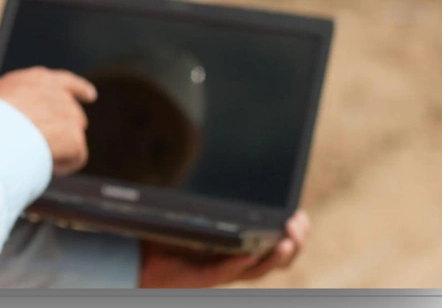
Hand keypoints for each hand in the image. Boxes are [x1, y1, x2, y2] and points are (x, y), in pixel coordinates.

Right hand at [0, 66, 97, 175]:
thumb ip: (2, 91)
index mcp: (38, 80)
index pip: (65, 81)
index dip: (79, 89)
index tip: (90, 96)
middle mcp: (58, 94)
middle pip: (73, 113)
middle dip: (65, 129)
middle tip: (47, 145)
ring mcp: (69, 116)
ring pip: (73, 137)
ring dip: (60, 148)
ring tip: (35, 156)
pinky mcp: (75, 138)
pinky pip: (76, 156)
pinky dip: (64, 164)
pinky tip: (47, 165)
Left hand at [138, 210, 310, 287]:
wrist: (139, 253)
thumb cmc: (168, 230)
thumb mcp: (197, 210)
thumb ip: (217, 198)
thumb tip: (236, 164)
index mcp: (241, 245)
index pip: (278, 244)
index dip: (296, 234)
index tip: (302, 215)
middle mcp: (236, 260)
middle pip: (277, 259)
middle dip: (295, 243)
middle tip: (298, 226)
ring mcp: (221, 269)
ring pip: (257, 270)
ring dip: (274, 257)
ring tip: (285, 242)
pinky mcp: (202, 277)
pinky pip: (224, 272)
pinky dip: (238, 264)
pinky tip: (249, 253)